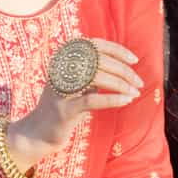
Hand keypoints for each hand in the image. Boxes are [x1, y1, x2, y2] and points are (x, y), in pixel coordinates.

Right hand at [7, 38, 142, 171]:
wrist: (38, 132)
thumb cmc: (65, 105)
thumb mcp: (78, 84)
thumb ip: (95, 72)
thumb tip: (125, 66)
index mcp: (63, 58)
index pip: (94, 45)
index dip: (117, 50)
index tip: (134, 60)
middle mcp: (59, 69)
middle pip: (99, 61)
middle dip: (124, 71)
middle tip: (139, 82)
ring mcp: (60, 89)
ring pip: (97, 78)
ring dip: (121, 85)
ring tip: (135, 92)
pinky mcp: (64, 109)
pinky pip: (92, 100)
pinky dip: (113, 99)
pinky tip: (127, 100)